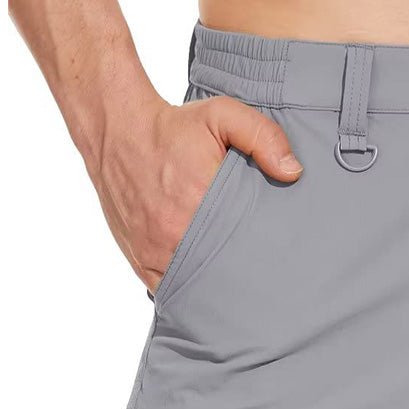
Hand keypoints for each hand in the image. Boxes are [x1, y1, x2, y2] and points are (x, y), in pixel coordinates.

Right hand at [90, 94, 302, 291]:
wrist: (115, 128)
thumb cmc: (173, 125)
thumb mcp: (222, 116)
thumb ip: (263, 137)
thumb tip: (293, 171)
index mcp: (199, 205)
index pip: (241, 251)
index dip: (259, 262)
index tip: (274, 265)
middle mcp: (173, 235)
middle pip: (218, 276)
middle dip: (239, 281)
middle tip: (259, 284)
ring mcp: (153, 251)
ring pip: (192, 288)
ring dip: (211, 290)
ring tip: (234, 292)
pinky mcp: (139, 259)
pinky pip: (166, 289)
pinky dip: (185, 292)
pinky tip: (202, 292)